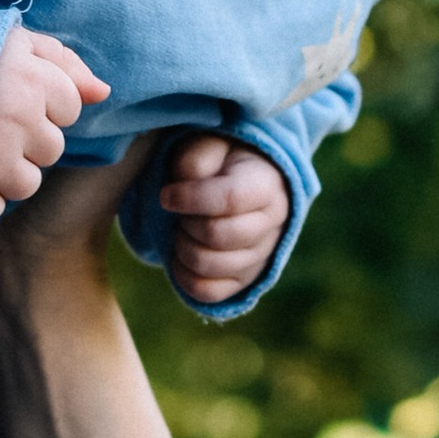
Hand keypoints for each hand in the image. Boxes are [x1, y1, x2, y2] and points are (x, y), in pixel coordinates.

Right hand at [0, 30, 110, 223]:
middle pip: (51, 148)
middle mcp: (19, 120)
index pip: (68, 107)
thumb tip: (103, 93)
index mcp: (32, 78)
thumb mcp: (8, 40)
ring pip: (29, 183)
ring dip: (6, 170)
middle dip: (25, 137)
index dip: (39, 101)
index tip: (4, 92)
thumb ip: (62, 61)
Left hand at [157, 134, 289, 306]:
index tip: (166, 195)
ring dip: (183, 248)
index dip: (191, 199)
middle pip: (217, 236)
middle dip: (186, 224)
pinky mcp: (244, 280)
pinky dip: (185, 277)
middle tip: (178, 213)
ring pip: (211, 265)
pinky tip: (179, 257)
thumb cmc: (220, 161)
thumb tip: (187, 180)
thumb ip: (199, 157)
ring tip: (181, 231)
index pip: (230, 199)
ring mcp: (260, 256)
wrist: (237, 185)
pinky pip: (210, 293)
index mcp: (266, 185)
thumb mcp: (211, 145)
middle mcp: (272, 224)